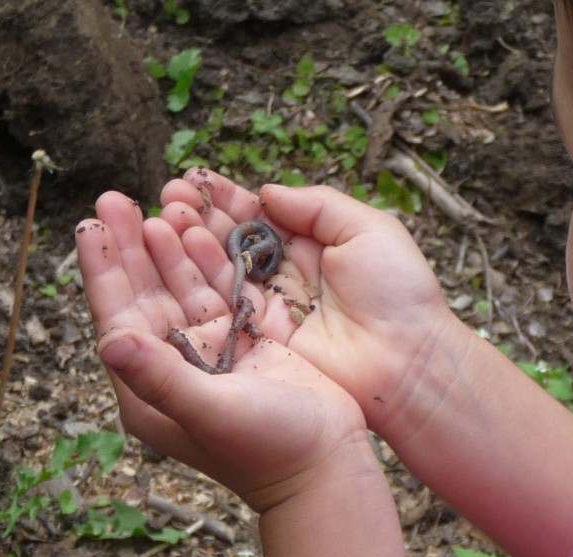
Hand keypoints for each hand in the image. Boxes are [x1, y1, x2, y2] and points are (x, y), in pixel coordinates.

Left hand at [76, 195, 373, 510]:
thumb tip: (109, 342)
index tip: (90, 224)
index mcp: (152, 387)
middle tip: (114, 198)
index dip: (103, 270)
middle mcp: (176, 367)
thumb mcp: (210, 413)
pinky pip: (222, 292)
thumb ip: (159, 378)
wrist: (328, 465)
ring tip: (157, 204)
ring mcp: (213, 354)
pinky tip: (199, 230)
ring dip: (169, 248)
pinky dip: (210, 261)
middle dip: (130, 247)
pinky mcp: (247, 344)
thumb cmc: (269, 450)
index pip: (117, 318)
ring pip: (182, 289)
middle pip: (144, 295)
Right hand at [158, 168, 463, 432]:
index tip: (194, 179)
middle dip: (199, 216)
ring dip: (190, 243)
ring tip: (163, 216)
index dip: (227, 197)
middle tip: (167, 195)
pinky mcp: (263, 339)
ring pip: (222, 270)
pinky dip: (198, 281)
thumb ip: (317, 206)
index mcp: (314, 244)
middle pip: (233, 240)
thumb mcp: (368, 230)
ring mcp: (272, 308)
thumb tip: (267, 192)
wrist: (409, 361)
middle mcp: (287, 274)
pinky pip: (224, 304)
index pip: (261, 214)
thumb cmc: (399, 292)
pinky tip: (175, 254)